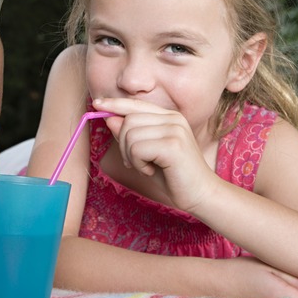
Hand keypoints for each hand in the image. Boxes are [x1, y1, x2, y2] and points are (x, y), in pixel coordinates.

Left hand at [92, 98, 218, 211]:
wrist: (200, 194)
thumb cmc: (173, 176)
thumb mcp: (147, 154)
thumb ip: (130, 135)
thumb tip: (110, 118)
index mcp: (169, 117)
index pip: (136, 105)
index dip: (115, 104)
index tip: (97, 103)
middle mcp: (173, 118)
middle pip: (128, 120)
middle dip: (123, 145)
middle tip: (136, 163)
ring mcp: (174, 129)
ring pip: (130, 135)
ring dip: (131, 157)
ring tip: (147, 167)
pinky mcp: (172, 144)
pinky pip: (136, 149)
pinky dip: (138, 164)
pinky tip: (152, 170)